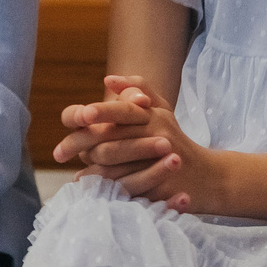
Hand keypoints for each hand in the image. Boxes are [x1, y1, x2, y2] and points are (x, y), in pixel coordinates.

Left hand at [57, 76, 218, 212]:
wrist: (207, 177)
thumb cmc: (173, 138)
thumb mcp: (161, 109)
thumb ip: (138, 88)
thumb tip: (108, 79)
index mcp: (150, 115)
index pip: (120, 110)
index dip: (98, 112)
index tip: (80, 117)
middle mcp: (156, 134)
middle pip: (108, 139)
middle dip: (79, 144)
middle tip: (59, 153)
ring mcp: (159, 161)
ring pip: (113, 164)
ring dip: (90, 168)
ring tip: (75, 172)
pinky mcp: (160, 185)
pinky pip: (125, 186)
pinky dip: (106, 186)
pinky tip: (92, 187)